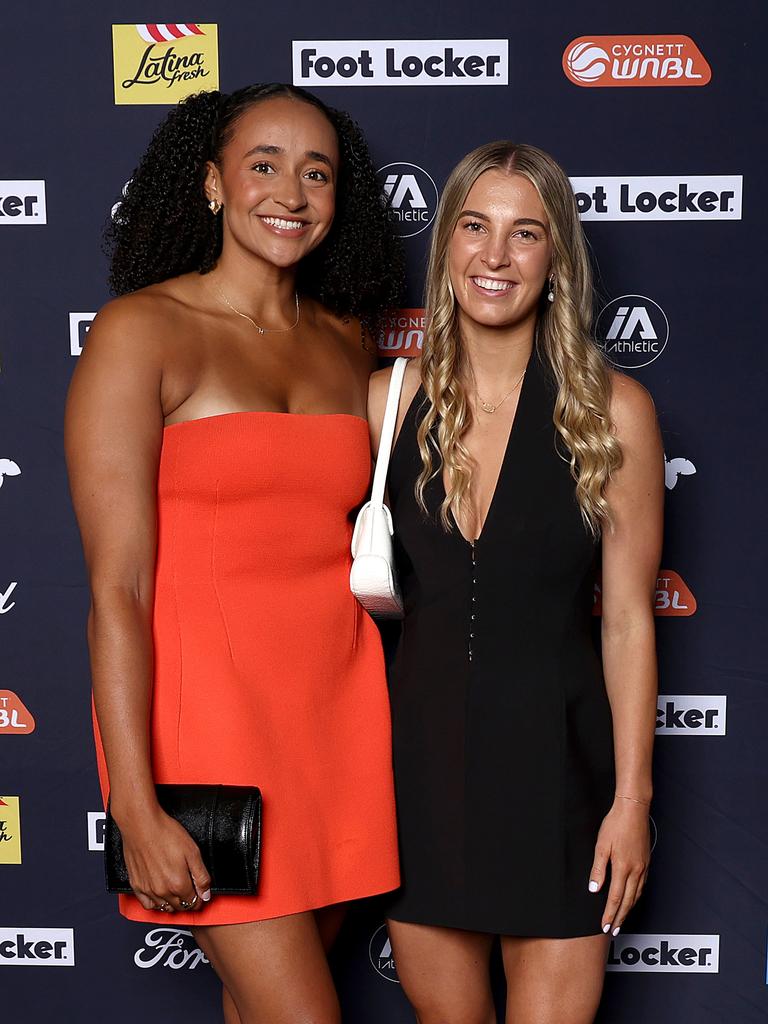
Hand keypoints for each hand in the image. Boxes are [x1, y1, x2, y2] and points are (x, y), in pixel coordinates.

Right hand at [117, 805, 212, 912]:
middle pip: (180, 907)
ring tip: (177, 892)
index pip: (193, 902)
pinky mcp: (136, 885)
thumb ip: (201, 876)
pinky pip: (147, 905)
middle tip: (191, 891)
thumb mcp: (193, 851)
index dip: (199, 898)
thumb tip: (205, 894)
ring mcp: (148, 890)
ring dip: (173, 904)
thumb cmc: (166, 833)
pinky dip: (156, 904)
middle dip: (188, 901)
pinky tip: (160, 896)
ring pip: (164, 908)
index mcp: (178, 884)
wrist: (142, 825)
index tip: (200, 895)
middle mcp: (162, 891)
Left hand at [588, 798, 649, 935]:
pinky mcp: (646, 862)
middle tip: (614, 930)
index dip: (610, 914)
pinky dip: (636, 897)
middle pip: (628, 901)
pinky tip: (632, 899)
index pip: (615, 898)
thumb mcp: (601, 845)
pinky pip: (642, 885)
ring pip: (636, 895)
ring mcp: (643, 867)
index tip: (605, 926)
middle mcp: (636, 870)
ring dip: (629, 909)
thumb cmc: (615, 824)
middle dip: (620, 917)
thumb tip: (594, 889)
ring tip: (622, 919)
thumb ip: (598, 869)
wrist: (633, 810)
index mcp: (623, 867)